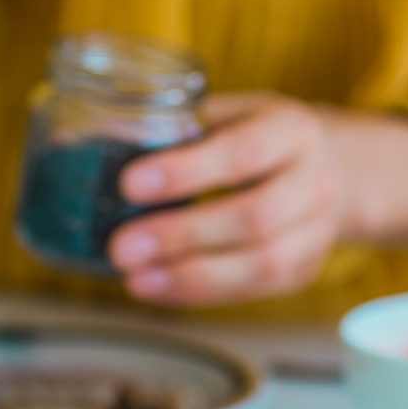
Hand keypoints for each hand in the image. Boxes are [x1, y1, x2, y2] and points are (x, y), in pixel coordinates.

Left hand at [109, 93, 348, 305]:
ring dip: (192, 277)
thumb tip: (74, 140)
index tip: (130, 184)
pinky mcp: (305, 270)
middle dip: (182, 236)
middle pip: (255, 217)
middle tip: (121, 247)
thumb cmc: (259, 138)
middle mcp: (314, 181)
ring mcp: (316, 232)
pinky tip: (158, 289)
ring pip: (262, 265)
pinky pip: (255, 291)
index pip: (243, 152)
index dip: (187, 171)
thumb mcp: (227, 114)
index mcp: (292, 128)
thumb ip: (171, 127)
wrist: (333, 171)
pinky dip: (201, 294)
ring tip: (135, 279)